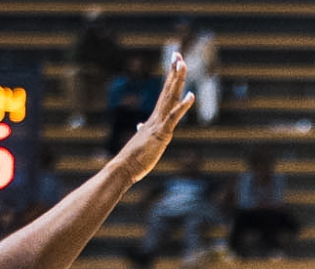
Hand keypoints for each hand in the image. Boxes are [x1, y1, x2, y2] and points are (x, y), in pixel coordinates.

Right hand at [109, 55, 195, 184]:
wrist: (123, 167)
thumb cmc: (133, 158)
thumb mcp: (142, 141)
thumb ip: (143, 131)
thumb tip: (141, 125)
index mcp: (154, 119)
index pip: (164, 95)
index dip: (170, 79)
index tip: (174, 64)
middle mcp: (156, 117)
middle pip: (167, 90)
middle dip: (173, 72)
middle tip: (177, 54)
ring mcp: (158, 124)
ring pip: (170, 98)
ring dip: (177, 81)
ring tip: (182, 64)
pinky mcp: (161, 134)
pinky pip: (173, 117)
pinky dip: (182, 106)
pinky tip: (191, 95)